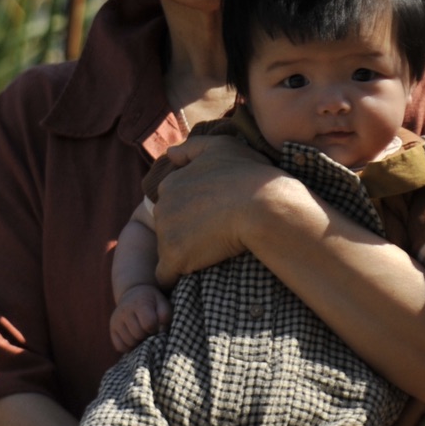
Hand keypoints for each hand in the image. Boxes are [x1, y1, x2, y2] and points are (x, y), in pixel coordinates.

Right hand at [110, 285, 171, 351]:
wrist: (133, 294)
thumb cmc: (152, 302)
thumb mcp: (162, 304)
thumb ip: (165, 316)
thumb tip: (160, 331)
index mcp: (139, 303)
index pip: (148, 324)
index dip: (156, 329)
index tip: (157, 326)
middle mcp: (124, 311)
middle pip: (138, 335)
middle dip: (147, 336)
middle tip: (150, 331)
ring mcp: (116, 320)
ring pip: (129, 342)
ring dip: (139, 342)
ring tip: (143, 333)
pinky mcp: (112, 329)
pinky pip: (120, 347)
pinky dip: (129, 347)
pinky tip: (134, 338)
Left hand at [148, 135, 281, 281]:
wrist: (262, 206)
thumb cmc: (248, 175)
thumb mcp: (222, 147)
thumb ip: (192, 148)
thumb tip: (169, 153)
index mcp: (171, 183)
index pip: (173, 204)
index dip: (192, 213)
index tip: (211, 218)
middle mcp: (162, 207)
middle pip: (167, 227)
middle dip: (185, 233)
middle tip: (214, 236)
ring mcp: (165, 233)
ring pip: (168, 250)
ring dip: (185, 254)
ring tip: (212, 254)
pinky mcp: (174, 258)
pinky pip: (166, 275)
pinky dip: (178, 277)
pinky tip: (196, 276)